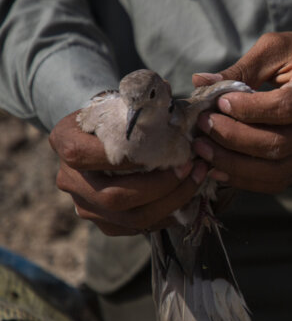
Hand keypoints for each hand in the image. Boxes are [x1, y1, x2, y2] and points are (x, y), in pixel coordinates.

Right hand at [48, 110, 207, 235]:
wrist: (108, 137)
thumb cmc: (120, 116)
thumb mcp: (124, 102)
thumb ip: (142, 101)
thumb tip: (166, 92)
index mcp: (65, 142)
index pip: (85, 156)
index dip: (127, 159)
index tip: (164, 151)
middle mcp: (69, 179)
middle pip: (115, 197)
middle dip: (161, 186)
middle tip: (191, 168)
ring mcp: (86, 206)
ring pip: (131, 218)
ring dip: (171, 202)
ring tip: (196, 180)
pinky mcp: (105, 223)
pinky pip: (139, 228)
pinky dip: (168, 215)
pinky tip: (187, 197)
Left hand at [191, 23, 291, 192]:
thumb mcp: (273, 49)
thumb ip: (240, 69)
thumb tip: (199, 82)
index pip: (284, 108)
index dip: (248, 110)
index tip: (219, 103)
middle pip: (280, 144)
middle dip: (234, 139)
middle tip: (203, 126)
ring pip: (278, 169)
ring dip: (235, 165)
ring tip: (204, 150)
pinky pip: (279, 180)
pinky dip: (247, 179)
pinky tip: (220, 168)